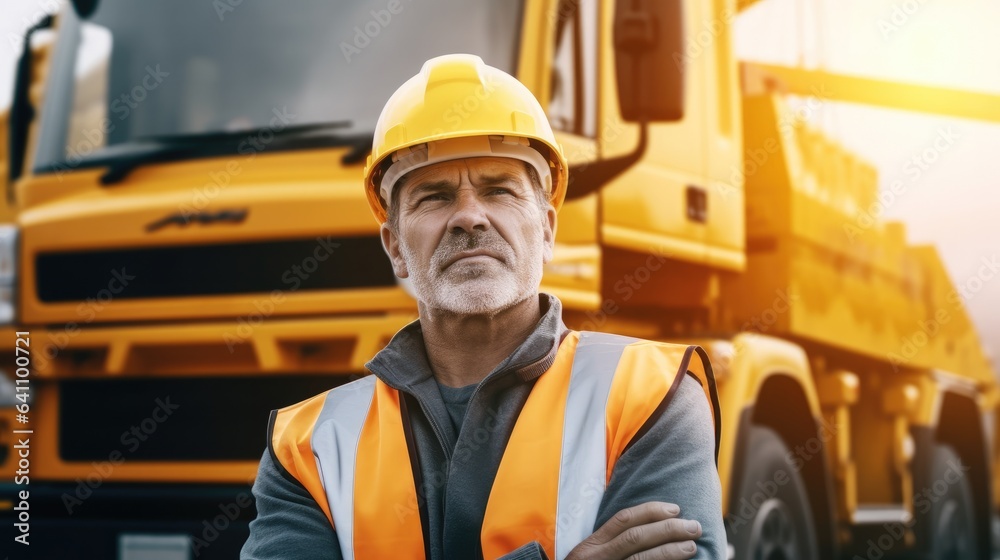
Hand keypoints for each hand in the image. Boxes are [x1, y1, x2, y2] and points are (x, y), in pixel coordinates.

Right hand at [565, 502, 700, 559]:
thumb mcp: (590, 556)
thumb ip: (611, 543)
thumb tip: (651, 530)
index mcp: (593, 545)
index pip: (623, 520)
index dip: (650, 512)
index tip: (675, 509)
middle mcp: (599, 557)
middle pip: (636, 538)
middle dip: (668, 530)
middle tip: (694, 527)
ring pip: (641, 559)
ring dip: (669, 551)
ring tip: (691, 546)